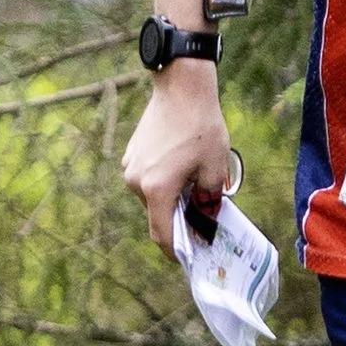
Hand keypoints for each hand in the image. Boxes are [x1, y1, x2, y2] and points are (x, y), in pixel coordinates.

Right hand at [122, 68, 232, 249]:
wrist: (181, 88)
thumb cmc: (201, 127)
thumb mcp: (215, 167)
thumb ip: (210, 199)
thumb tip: (206, 216)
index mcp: (156, 189)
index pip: (161, 233)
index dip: (175, 250)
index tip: (189, 257)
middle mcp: (136, 181)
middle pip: (157, 213)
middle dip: (179, 219)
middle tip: (203, 216)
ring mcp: (130, 167)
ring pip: (152, 195)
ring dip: (172, 197)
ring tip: (196, 184)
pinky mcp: (131, 154)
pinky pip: (147, 178)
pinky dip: (163, 181)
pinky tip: (183, 166)